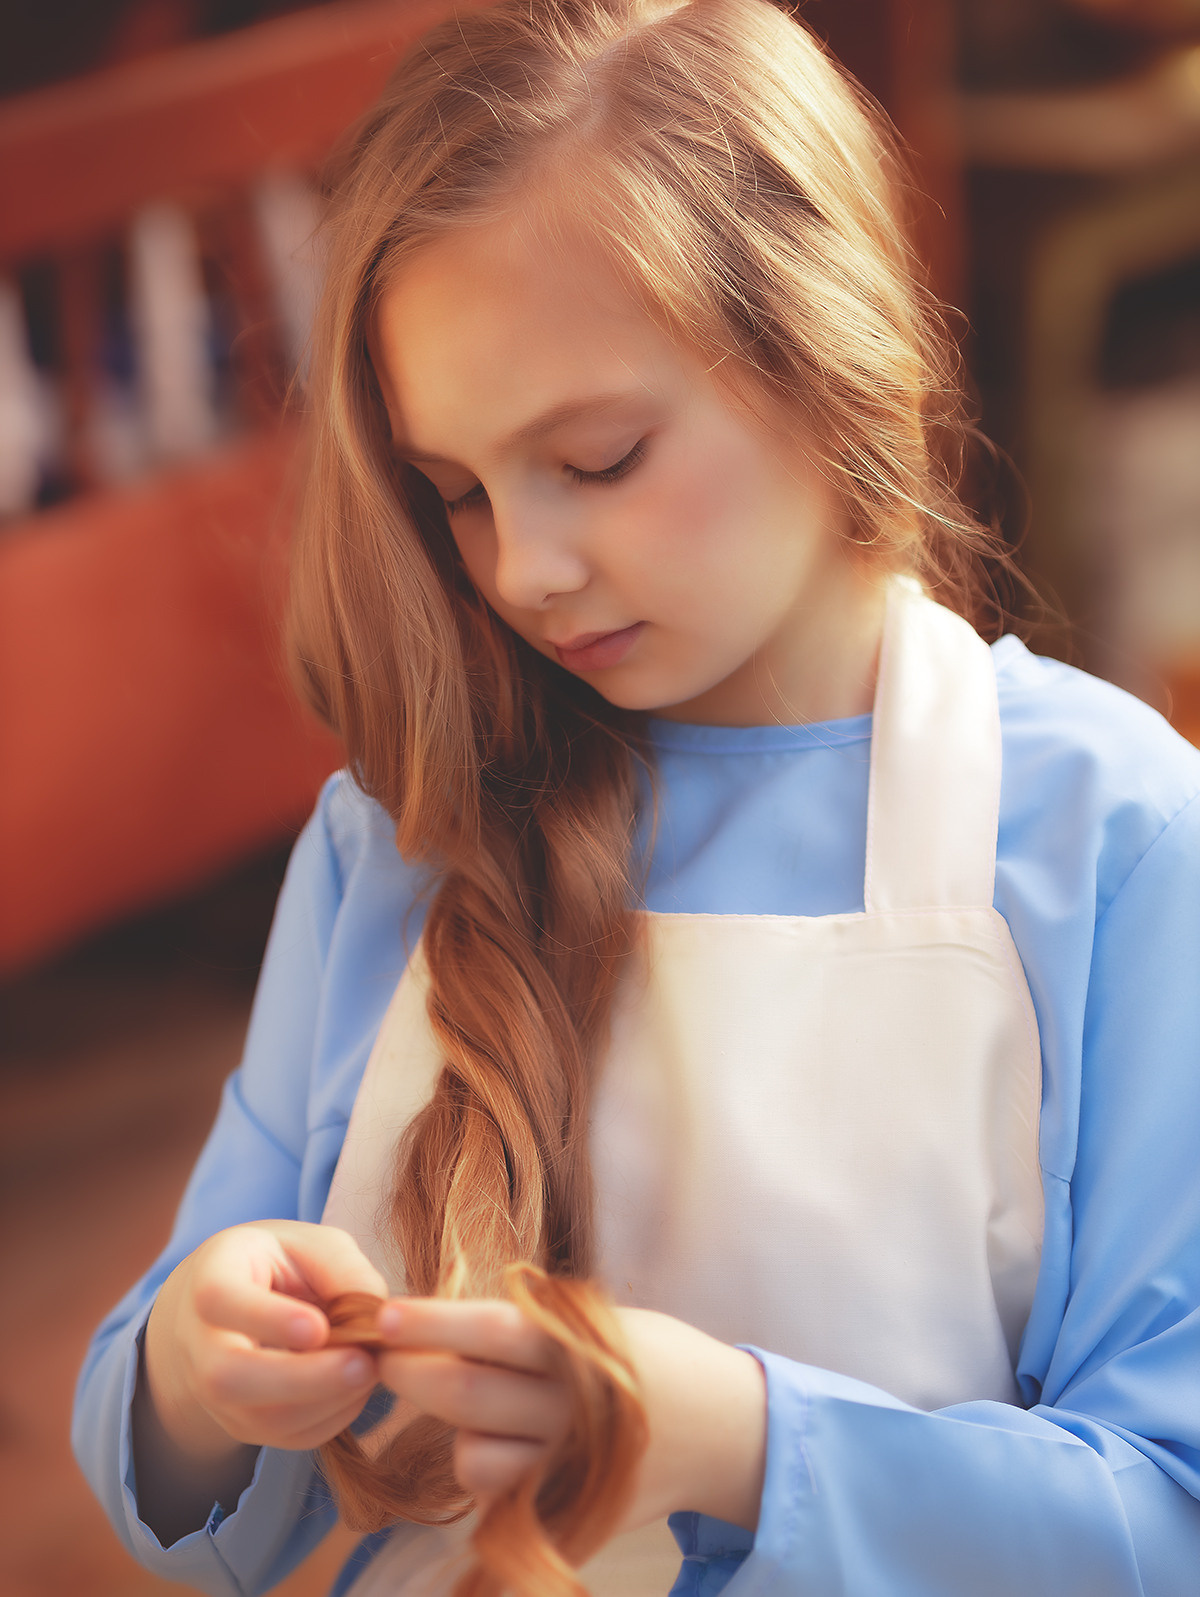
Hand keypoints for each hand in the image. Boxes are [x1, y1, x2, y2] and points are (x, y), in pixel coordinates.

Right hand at [133, 1221, 386, 1543]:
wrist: (234, 1310)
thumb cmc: (279, 1266)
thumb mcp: (310, 1244)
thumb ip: (343, 1269)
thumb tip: (377, 1317)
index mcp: (210, 1280)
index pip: (220, 1300)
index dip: (267, 1319)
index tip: (317, 1327)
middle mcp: (200, 1346)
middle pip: (230, 1377)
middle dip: (301, 1378)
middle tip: (362, 1364)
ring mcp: (217, 1396)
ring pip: (262, 1418)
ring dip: (327, 1400)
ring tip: (371, 1369)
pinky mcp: (245, 1426)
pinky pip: (289, 1437)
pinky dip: (332, 1416)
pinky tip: (358, 1385)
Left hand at [376, 1299, 766, 1532]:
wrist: (726, 1433)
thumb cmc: (655, 1360)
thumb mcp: (604, 1324)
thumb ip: (538, 1325)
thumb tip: (446, 1318)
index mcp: (583, 1351)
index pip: (491, 1332)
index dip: (430, 1323)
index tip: (383, 1314)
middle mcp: (574, 1413)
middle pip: (466, 1396)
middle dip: (410, 1373)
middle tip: (381, 1356)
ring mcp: (572, 1473)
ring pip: (474, 1457)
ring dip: (454, 1430)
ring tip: (472, 1406)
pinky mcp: (571, 1520)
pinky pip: (500, 1501)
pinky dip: (489, 1471)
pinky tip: (505, 1446)